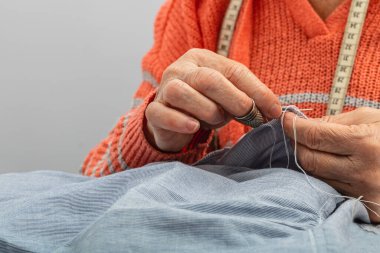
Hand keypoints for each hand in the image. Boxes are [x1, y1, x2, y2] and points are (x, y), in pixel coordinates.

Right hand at [145, 49, 281, 151]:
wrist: (173, 120)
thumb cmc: (204, 105)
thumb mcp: (228, 98)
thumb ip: (247, 98)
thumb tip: (274, 110)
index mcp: (202, 59)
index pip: (234, 71)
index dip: (257, 91)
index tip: (274, 111)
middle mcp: (180, 69)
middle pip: (207, 79)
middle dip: (234, 99)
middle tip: (249, 116)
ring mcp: (164, 89)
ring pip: (183, 94)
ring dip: (207, 111)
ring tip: (216, 121)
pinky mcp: (153, 111)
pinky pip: (162, 114)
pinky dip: (179, 121)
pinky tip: (194, 127)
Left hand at [284, 107, 379, 222]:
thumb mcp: (370, 118)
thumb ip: (334, 121)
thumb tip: (302, 124)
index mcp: (366, 144)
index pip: (314, 137)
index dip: (294, 127)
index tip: (285, 120)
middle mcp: (363, 173)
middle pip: (309, 160)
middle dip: (298, 144)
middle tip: (298, 134)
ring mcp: (364, 194)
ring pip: (316, 176)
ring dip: (311, 160)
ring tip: (318, 149)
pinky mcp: (366, 209)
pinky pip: (330, 190)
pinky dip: (324, 176)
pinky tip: (331, 166)